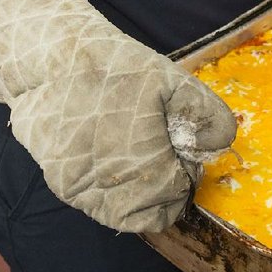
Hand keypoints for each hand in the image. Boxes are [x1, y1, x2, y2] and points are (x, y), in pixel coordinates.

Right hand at [0, 0, 235, 232]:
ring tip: (128, 146)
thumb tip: (220, 145)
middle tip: (155, 147)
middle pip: (149, 212)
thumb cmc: (117, 68)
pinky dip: (103, 184)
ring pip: (119, 212)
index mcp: (148, 172)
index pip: (177, 201)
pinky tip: (104, 149)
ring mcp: (81, 192)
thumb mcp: (173, 81)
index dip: (182, 177)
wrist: (50, 58)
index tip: (176, 149)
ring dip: (131, 190)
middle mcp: (114, 193)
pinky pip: (91, 199)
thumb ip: (207, 116)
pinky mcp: (58, 182)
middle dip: (160, 186)